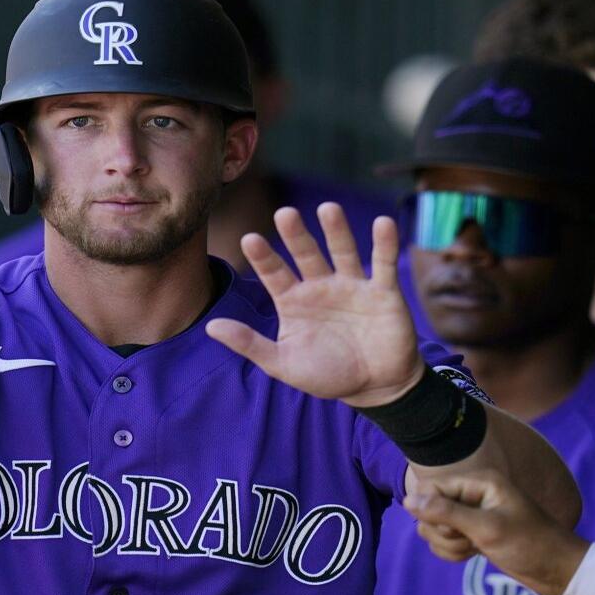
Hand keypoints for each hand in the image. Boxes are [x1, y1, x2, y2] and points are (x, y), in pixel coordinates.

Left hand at [207, 204, 423, 407]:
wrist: (375, 387)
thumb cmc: (327, 375)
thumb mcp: (282, 364)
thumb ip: (249, 344)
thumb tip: (210, 327)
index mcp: (293, 300)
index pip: (273, 273)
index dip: (263, 257)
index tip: (249, 239)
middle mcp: (320, 286)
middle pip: (306, 254)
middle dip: (296, 235)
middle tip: (284, 213)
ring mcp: (352, 285)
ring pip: (343, 251)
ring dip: (337, 230)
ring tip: (328, 208)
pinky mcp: (383, 292)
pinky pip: (383, 264)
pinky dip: (384, 244)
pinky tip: (383, 223)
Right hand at [403, 472, 587, 594]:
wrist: (556, 570)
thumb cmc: (529, 544)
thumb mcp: (486, 528)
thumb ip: (445, 513)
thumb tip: (407, 500)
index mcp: (478, 482)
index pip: (429, 488)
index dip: (433, 512)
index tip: (456, 528)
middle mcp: (471, 494)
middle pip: (427, 510)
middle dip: (443, 533)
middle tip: (471, 540)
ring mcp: (469, 514)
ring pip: (433, 529)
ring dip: (448, 546)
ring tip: (475, 549)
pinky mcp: (470, 533)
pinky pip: (443, 541)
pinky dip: (453, 553)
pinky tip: (474, 555)